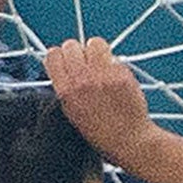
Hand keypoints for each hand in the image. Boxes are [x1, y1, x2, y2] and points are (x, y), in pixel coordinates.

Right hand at [42, 34, 158, 163]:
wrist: (129, 139)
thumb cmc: (100, 131)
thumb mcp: (72, 111)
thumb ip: (65, 87)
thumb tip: (63, 68)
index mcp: (66, 90)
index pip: (53, 56)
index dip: (59, 56)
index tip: (66, 61)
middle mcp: (82, 80)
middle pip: (71, 45)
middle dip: (77, 51)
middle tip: (85, 62)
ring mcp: (103, 75)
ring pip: (94, 43)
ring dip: (96, 50)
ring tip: (100, 63)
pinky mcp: (122, 74)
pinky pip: (114, 57)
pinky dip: (113, 63)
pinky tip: (115, 76)